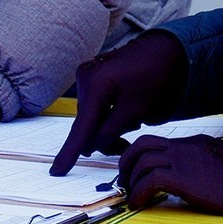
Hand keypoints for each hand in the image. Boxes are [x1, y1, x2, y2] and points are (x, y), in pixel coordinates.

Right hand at [49, 31, 187, 175]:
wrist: (165, 51)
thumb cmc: (155, 77)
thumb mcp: (136, 110)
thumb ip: (110, 131)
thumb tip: (90, 146)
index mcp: (96, 84)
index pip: (82, 126)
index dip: (70, 152)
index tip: (57, 171)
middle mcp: (86, 78)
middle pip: (86, 123)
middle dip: (103, 138)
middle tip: (125, 145)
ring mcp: (88, 76)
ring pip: (91, 116)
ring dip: (107, 127)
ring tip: (132, 123)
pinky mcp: (94, 77)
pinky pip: (95, 105)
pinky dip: (107, 115)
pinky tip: (125, 113)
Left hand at [118, 133, 222, 213]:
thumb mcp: (221, 160)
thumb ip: (203, 162)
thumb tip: (191, 176)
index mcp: (193, 142)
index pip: (159, 142)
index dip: (142, 156)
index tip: (137, 171)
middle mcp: (184, 146)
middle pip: (143, 143)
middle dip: (127, 160)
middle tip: (125, 179)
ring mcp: (182, 159)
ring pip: (142, 160)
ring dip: (131, 180)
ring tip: (131, 195)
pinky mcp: (183, 177)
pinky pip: (149, 180)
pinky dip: (139, 192)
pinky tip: (139, 203)